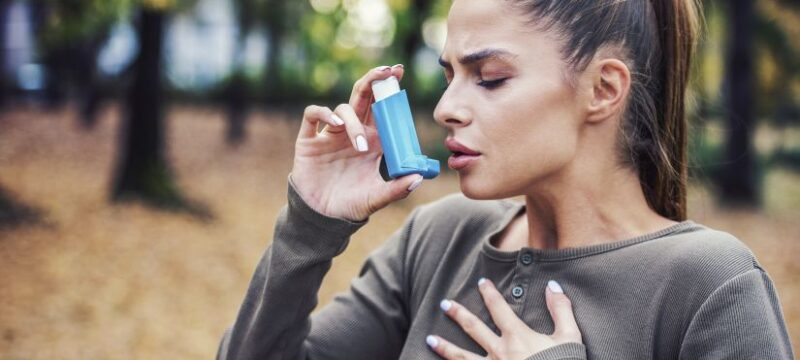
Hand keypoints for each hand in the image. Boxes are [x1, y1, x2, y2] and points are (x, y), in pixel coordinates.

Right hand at [290, 64, 423, 221]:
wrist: (322, 219)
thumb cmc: (351, 205)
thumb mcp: (377, 198)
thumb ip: (397, 189)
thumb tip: (419, 177)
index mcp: (373, 141)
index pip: (383, 109)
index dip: (390, 90)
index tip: (399, 74)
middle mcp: (353, 133)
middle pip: (364, 98)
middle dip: (375, 81)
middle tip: (387, 72)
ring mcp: (330, 135)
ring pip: (344, 109)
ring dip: (355, 122)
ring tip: (361, 145)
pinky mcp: (309, 140)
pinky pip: (313, 115)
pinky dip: (324, 114)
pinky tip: (336, 125)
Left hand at [427, 279, 582, 358]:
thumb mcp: (570, 338)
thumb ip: (561, 310)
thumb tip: (553, 285)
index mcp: (517, 337)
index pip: (499, 309)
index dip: (489, 294)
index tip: (481, 283)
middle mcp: (499, 352)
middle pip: (473, 328)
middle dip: (458, 314)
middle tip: (444, 304)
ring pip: (461, 357)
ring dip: (444, 347)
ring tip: (429, 339)